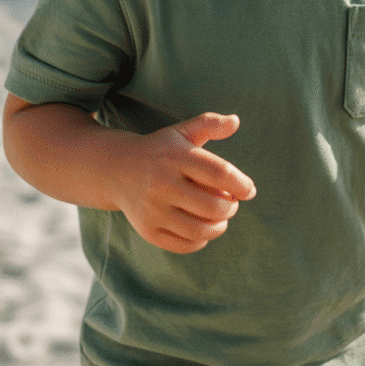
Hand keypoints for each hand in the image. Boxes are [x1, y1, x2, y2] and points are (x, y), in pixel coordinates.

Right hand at [114, 112, 255, 251]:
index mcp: (176, 156)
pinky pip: (184, 244)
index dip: (241, 184)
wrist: (116, 169)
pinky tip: (203, 229)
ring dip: (220, 226)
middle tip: (232, 203)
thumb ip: (209, 123)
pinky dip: (201, 240)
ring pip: (200, 229)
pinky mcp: (147, 230)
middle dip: (231, 207)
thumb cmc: (160, 150)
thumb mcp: (182, 132)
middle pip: (213, 206)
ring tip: (221, 218)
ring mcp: (153, 209)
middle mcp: (162, 183)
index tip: (249, 190)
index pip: (219, 173)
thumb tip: (236, 121)